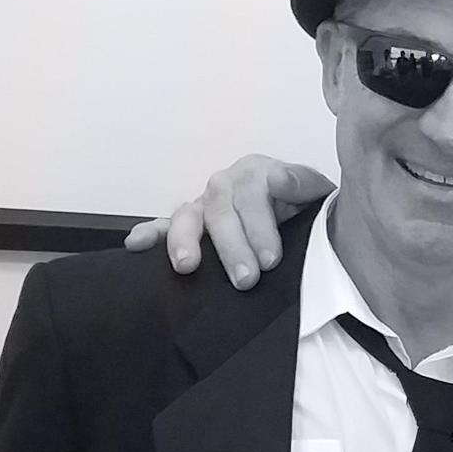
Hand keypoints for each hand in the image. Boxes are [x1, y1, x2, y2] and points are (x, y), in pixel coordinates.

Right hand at [122, 155, 334, 289]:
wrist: (300, 215)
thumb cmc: (307, 206)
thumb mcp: (316, 191)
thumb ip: (302, 184)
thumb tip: (281, 180)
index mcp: (257, 172)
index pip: (253, 191)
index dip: (260, 226)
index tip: (271, 260)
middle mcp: (225, 185)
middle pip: (220, 209)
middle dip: (232, 246)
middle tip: (246, 279)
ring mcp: (204, 204)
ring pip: (188, 216)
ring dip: (185, 241)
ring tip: (187, 266)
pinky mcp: (189, 224)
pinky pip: (163, 225)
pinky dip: (149, 233)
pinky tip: (136, 245)